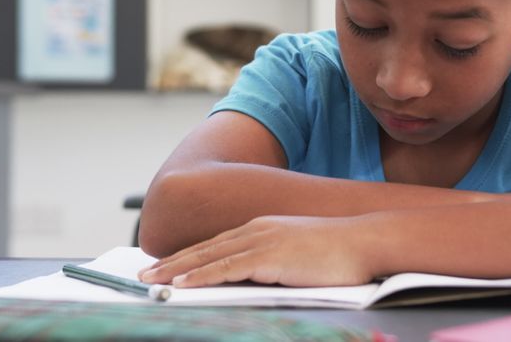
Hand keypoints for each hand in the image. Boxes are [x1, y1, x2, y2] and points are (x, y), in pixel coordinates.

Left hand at [138, 215, 377, 287]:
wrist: (367, 241)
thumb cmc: (341, 253)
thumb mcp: (300, 254)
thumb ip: (275, 262)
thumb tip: (257, 279)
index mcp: (264, 228)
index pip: (218, 243)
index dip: (188, 254)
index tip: (165, 264)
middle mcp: (258, 229)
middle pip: (205, 247)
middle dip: (172, 261)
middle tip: (143, 271)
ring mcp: (263, 240)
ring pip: (209, 256)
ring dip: (177, 269)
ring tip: (152, 279)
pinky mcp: (269, 255)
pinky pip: (227, 268)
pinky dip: (201, 275)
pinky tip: (183, 283)